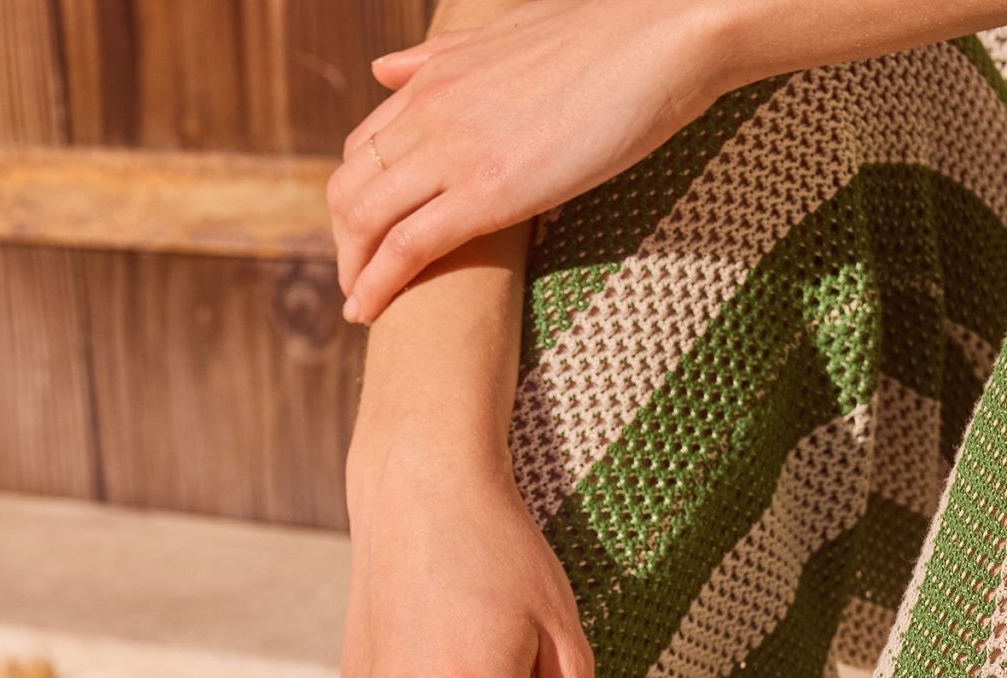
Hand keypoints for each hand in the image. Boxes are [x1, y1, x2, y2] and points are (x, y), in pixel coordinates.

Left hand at [331, 0, 730, 321]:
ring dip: (352, 271)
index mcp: (435, 76)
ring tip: (358, 307)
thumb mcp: (506, 35)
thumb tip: (384, 69)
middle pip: (349, 187)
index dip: (354, 197)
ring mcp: (453, 149)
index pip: (362, 146)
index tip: (362, 235)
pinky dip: (376, 285)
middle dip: (343, 243)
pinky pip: (405, 246)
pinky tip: (368, 313)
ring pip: (364, 219)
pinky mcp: (486, 191)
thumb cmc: (608, 36)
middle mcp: (429, 110)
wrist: (662, 34)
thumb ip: (442, 57)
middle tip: (356, 283)